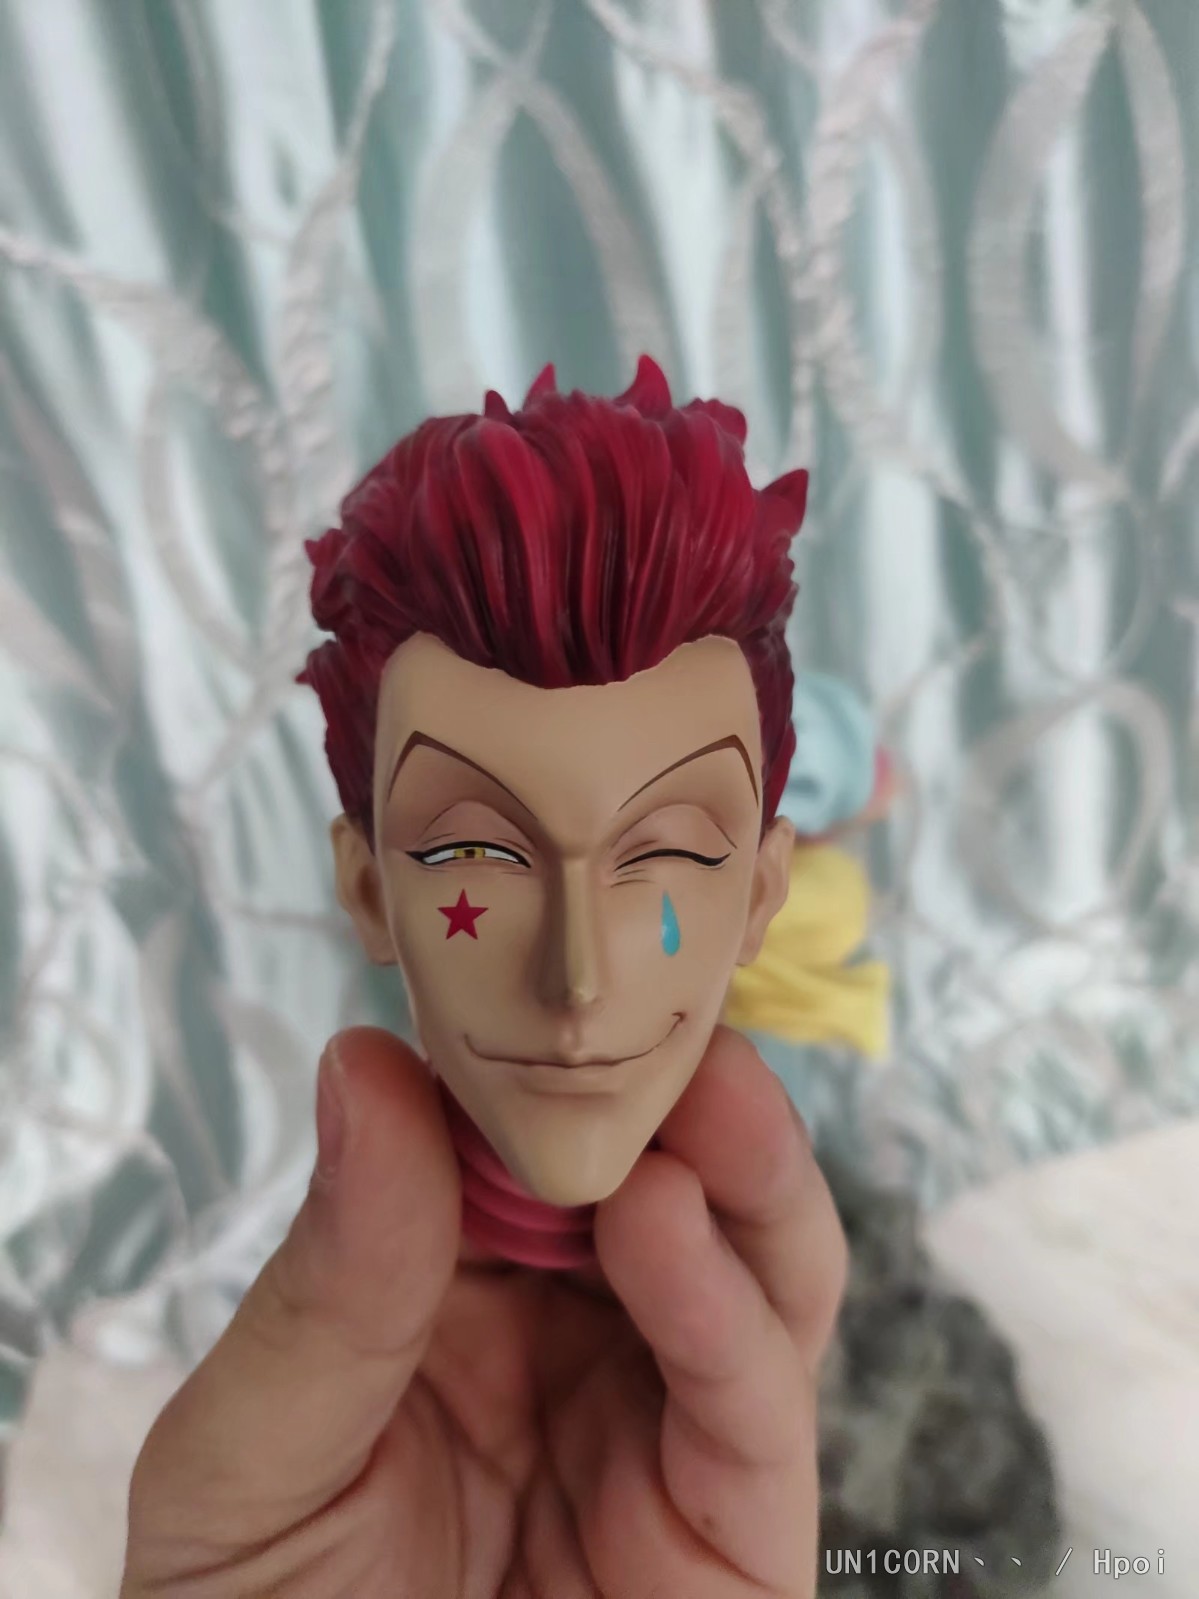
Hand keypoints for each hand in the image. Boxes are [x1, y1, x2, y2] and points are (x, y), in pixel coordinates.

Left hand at [121, 1024, 846, 1597]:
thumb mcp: (249, 1460)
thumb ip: (328, 1277)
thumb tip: (364, 1060)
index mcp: (469, 1292)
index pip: (528, 1143)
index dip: (542, 1050)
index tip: (542, 949)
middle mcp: (587, 1336)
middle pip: (674, 1180)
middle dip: (676, 1088)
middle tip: (663, 996)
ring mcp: (672, 1424)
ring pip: (759, 1264)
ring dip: (739, 1165)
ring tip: (702, 1088)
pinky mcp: (741, 1526)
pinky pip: (757, 1400)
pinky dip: (724, 1302)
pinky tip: (667, 1224)